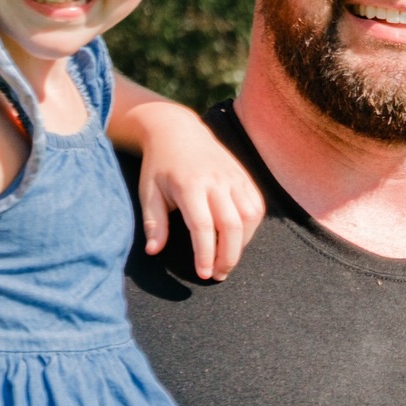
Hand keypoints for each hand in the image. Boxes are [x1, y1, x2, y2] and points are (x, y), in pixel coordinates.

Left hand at [136, 105, 264, 279]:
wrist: (178, 130)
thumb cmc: (160, 165)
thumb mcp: (148, 192)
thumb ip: (154, 223)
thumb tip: (154, 251)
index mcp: (189, 185)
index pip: (202, 226)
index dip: (205, 253)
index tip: (204, 273)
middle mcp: (216, 181)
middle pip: (231, 225)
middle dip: (228, 256)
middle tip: (219, 274)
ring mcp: (234, 178)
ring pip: (249, 217)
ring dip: (242, 244)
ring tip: (228, 258)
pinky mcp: (244, 178)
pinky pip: (256, 207)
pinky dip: (251, 227)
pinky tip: (238, 238)